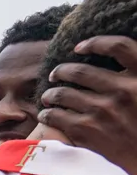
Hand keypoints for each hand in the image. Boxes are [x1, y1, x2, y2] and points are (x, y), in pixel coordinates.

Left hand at [40, 36, 136, 174]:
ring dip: (51, 93)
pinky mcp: (87, 131)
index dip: (96, 43)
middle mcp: (122, 90)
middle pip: (80, 70)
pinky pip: (56, 116)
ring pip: (63, 93)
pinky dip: (47, 114)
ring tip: (47, 96)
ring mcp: (102, 111)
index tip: (80, 47)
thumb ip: (136, 79)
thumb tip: (120, 65)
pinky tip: (46, 115)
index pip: (120, 46)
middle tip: (54, 74)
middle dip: (61, 71)